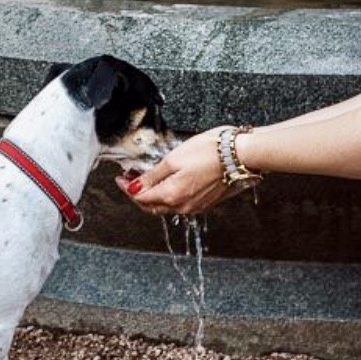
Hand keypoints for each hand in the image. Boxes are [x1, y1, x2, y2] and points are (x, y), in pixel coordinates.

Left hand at [115, 127, 230, 216]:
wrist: (240, 156)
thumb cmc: (210, 152)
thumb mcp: (174, 159)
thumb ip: (153, 176)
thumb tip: (135, 187)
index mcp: (172, 195)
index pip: (140, 198)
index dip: (127, 188)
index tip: (120, 178)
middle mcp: (183, 206)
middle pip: (151, 206)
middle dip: (137, 194)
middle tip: (129, 179)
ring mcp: (195, 206)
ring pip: (165, 207)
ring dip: (152, 196)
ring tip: (145, 180)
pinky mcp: (205, 202)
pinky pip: (179, 205)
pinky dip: (167, 196)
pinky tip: (166, 184)